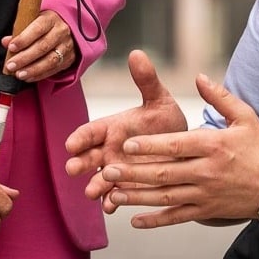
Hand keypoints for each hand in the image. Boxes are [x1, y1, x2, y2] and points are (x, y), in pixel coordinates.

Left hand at [2, 10, 75, 81]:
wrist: (64, 29)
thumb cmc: (44, 26)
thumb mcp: (31, 22)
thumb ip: (18, 32)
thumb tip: (6, 42)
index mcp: (51, 19)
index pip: (37, 29)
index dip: (24, 39)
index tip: (11, 47)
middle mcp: (61, 31)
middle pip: (43, 46)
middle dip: (25, 58)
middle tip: (11, 65)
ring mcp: (67, 46)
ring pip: (50, 60)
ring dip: (33, 69)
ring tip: (19, 74)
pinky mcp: (69, 59)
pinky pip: (54, 69)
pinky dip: (40, 75)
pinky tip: (28, 77)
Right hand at [64, 50, 188, 209]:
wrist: (186, 148)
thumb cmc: (166, 121)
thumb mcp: (159, 100)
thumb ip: (146, 80)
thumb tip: (136, 53)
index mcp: (112, 128)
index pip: (90, 131)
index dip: (80, 138)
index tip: (72, 144)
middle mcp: (110, 150)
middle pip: (88, 157)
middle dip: (80, 163)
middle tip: (73, 168)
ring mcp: (118, 171)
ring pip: (100, 180)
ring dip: (95, 186)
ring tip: (92, 192)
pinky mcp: (129, 188)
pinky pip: (117, 196)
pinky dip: (113, 201)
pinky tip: (113, 204)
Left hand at [95, 71, 258, 228]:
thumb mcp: (245, 117)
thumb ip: (220, 97)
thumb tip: (199, 77)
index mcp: (213, 146)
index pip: (176, 146)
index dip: (150, 146)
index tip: (127, 145)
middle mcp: (207, 172)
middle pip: (164, 173)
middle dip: (134, 173)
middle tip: (108, 170)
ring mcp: (205, 195)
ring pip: (166, 198)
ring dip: (138, 198)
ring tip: (113, 194)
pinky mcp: (206, 211)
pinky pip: (177, 217)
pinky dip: (156, 221)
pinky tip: (135, 221)